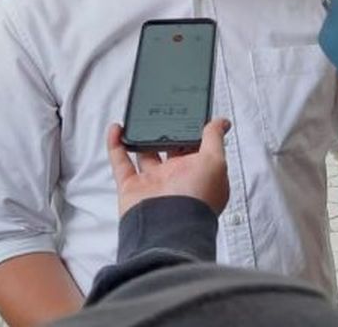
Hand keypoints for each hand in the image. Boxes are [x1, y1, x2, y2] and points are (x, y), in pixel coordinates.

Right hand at [106, 120, 230, 216]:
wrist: (168, 228)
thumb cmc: (196, 198)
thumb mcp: (215, 161)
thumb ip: (214, 138)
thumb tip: (221, 122)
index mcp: (200, 172)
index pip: (198, 147)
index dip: (194, 130)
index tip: (189, 110)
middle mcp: (177, 178)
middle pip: (170, 148)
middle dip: (167, 130)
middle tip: (164, 109)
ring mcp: (154, 183)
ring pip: (145, 154)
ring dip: (141, 136)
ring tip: (139, 116)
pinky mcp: (132, 188)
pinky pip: (121, 163)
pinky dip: (116, 145)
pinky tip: (116, 128)